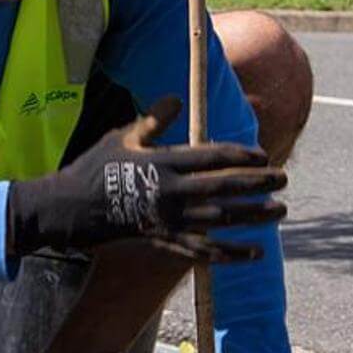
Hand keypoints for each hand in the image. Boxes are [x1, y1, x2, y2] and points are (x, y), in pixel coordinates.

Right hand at [7, 95, 286, 259]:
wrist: (69, 208)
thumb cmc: (94, 168)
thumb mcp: (121, 138)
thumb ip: (152, 121)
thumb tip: (176, 99)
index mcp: (162, 162)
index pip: (211, 156)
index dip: (240, 155)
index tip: (261, 154)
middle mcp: (170, 192)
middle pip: (224, 187)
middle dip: (257, 182)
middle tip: (283, 179)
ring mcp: (168, 219)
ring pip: (221, 219)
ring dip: (253, 215)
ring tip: (279, 210)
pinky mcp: (163, 240)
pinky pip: (202, 250)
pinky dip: (230, 253)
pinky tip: (254, 251)